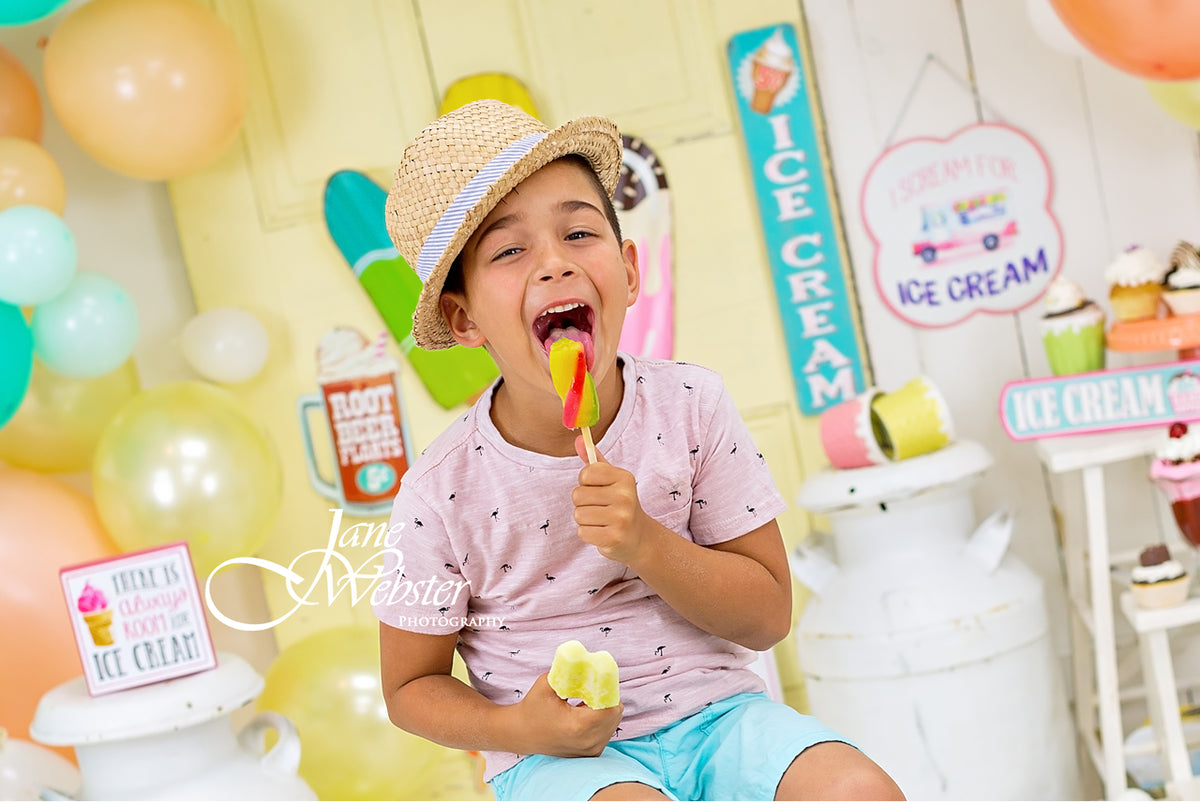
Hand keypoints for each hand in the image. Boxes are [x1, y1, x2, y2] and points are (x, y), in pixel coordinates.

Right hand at [512, 673, 623, 756]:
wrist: (521, 734)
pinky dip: (601, 719)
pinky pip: (607, 731)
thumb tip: (587, 659)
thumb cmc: (532, 708)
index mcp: (578, 726)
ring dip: (605, 708)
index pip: (610, 707)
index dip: (608, 690)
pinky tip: (585, 712)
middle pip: (615, 714)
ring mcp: (590, 751)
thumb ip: (569, 671)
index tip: (599, 678)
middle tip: (593, 687)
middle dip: (607, 697)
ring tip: (586, 700)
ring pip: (613, 722)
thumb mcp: (547, 683)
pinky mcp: (591, 753)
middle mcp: (587, 742)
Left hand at [572, 436, 651, 566]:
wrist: (638, 536)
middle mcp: (625, 496)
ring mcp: (621, 518)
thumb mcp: (611, 479)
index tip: (597, 488)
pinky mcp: (614, 538)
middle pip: (578, 495)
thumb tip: (578, 438)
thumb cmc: (619, 503)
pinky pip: (582, 532)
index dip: (585, 482)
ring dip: (585, 519)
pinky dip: (588, 534)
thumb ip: (594, 459)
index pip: (586, 473)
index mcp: (624, 478)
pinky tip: (602, 532)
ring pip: (578, 514)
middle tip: (600, 507)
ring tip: (601, 520)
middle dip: (583, 503)